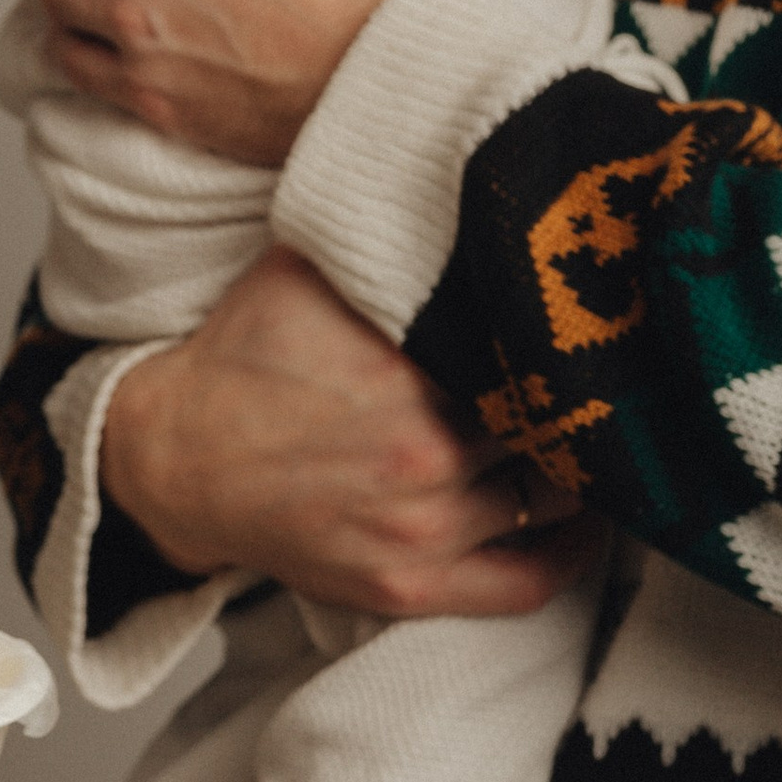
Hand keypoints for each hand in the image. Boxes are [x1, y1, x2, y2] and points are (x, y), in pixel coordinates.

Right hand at [101, 248, 592, 616]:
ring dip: (581, 459)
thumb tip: (464, 194)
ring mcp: (419, 532)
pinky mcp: (409, 587)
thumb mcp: (306, 272)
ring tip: (600, 423)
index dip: (571, 331)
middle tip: (608, 363)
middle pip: (554, 421)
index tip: (590, 311)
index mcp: (406, 374)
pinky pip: (527, 582)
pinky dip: (572, 551)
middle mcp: (423, 458)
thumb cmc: (244, 357)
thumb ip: (390, 243)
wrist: (173, 459)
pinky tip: (589, 513)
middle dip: (582, 390)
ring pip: (555, 495)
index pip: (533, 353)